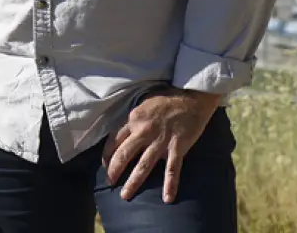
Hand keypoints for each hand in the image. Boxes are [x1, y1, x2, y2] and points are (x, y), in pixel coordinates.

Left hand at [102, 87, 221, 203]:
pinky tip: (167, 198)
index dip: (107, 154)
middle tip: (109, 182)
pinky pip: (172, 170)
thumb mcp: (143, 105)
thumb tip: (124, 133)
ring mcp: (160, 141)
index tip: (105, 165)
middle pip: (124, 155)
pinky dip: (170, 185)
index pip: (114, 140)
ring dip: (133, 182)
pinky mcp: (177, 148)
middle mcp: (144, 131)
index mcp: (133, 119)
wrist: (192, 97)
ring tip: (125, 195)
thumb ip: (134, 120)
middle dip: (114, 170)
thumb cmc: (167, 99)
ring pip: (143, 166)